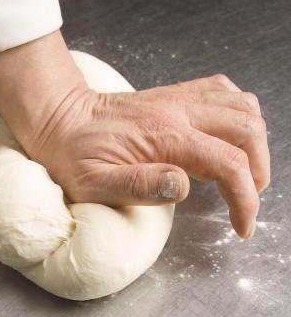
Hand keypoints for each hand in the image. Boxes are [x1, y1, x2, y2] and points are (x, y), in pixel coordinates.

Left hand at [0, 30, 269, 238]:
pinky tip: (226, 135)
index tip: (242, 225)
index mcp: (163, 137)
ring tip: (242, 170)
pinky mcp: (172, 94)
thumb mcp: (93, 183)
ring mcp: (176, 98)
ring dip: (253, 139)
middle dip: (259, 168)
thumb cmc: (71, 155)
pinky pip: (220, 90)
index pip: (227, 163)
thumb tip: (183, 186)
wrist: (57, 117)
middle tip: (247, 197)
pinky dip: (237, 112)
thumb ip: (138, 185)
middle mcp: (177, 111)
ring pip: (241, 104)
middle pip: (246, 128)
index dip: (245, 199)